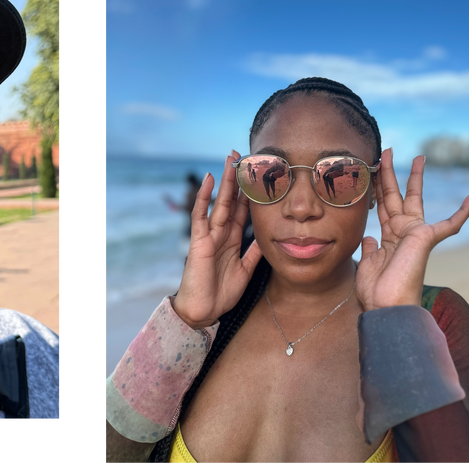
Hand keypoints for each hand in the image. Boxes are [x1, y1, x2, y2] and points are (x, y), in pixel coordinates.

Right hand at [174, 151, 264, 328]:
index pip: (242, 210)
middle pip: (231, 201)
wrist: (203, 311)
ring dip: (225, 181)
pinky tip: (210, 179)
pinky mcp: (199, 240)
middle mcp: (221, 233)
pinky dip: (204, 196)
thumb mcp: (246, 270)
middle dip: (237, 180)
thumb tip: (269, 237)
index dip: (249, 193)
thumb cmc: (221, 293)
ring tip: (230, 160)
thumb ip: (255, 252)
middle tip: (243, 156)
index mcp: (232, 239)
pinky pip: (201, 214)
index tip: (257, 175)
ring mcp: (209, 235)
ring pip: (219, 202)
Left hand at [355, 148, 468, 311]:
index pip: (381, 207)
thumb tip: (368, 235)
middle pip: (393, 195)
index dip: (376, 189)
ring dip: (413, 176)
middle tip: (385, 151)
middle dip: (388, 173)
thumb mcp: (366, 265)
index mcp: (387, 238)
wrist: (387, 307)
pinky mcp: (426, 238)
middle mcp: (401, 233)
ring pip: (410, 198)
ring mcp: (414, 234)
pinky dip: (463, 211)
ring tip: (418, 156)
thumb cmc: (376, 292)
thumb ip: (369, 248)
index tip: (371, 171)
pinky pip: (450, 224)